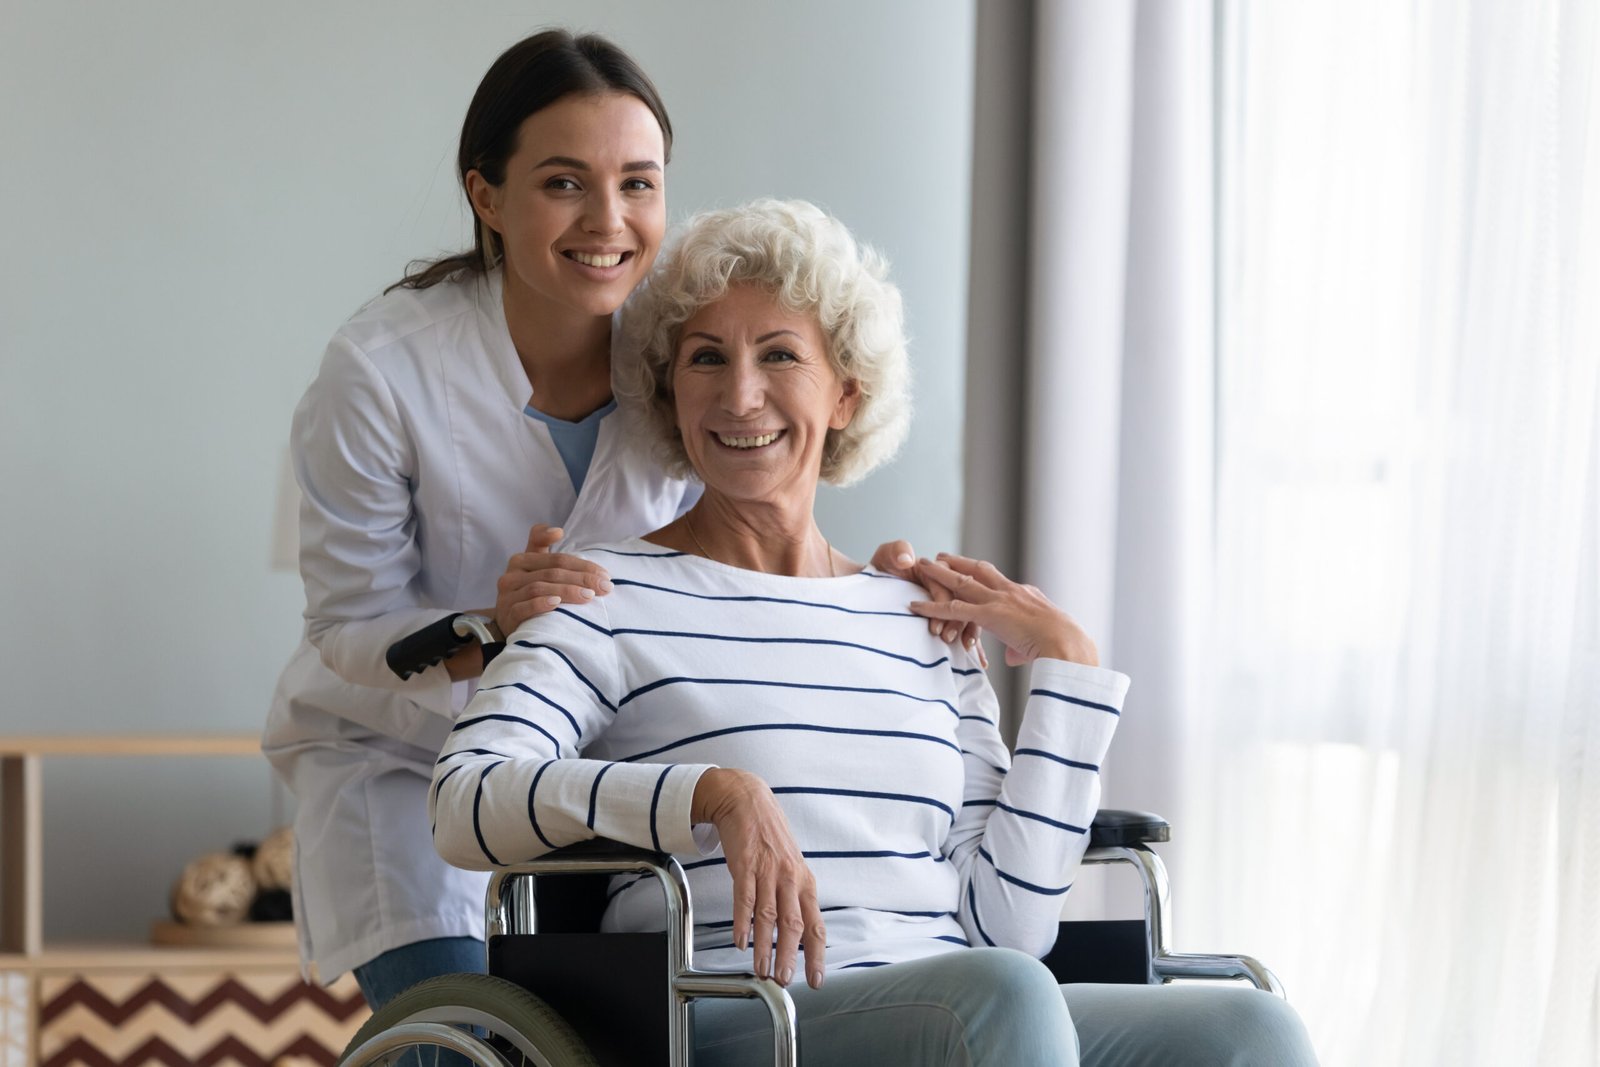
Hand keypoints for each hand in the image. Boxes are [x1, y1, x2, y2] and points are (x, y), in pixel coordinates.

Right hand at [495, 524, 613, 636]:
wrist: (510, 624)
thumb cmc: (529, 594)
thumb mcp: (536, 569)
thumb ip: (543, 545)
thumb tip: (558, 531)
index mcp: (521, 561)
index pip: (557, 559)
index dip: (582, 565)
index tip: (604, 573)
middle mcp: (511, 576)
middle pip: (552, 573)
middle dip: (582, 579)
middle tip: (605, 587)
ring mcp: (507, 596)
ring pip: (539, 588)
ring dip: (567, 591)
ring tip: (590, 596)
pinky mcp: (506, 615)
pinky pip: (523, 607)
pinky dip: (541, 604)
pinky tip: (557, 603)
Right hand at [692, 768, 826, 988]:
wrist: (748, 801)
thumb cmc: (770, 837)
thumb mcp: (791, 866)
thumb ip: (794, 897)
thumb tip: (798, 933)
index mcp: (804, 882)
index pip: (815, 924)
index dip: (817, 954)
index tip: (816, 979)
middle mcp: (790, 878)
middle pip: (793, 924)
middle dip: (790, 956)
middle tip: (784, 980)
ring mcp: (768, 871)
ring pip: (768, 915)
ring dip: (765, 946)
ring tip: (762, 970)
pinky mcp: (746, 864)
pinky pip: (745, 898)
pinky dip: (743, 921)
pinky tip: (740, 941)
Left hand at [871, 540, 985, 664]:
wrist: (869, 590)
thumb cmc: (883, 568)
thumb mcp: (888, 555)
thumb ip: (898, 552)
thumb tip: (907, 560)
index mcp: (937, 572)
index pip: (945, 587)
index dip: (942, 605)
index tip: (935, 626)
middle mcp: (947, 587)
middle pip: (959, 604)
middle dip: (958, 623)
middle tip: (948, 640)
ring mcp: (950, 603)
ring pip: (966, 618)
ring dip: (967, 632)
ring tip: (964, 649)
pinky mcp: (948, 618)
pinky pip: (964, 630)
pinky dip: (972, 645)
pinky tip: (980, 662)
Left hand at [909, 553, 1097, 666]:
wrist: (1068, 644)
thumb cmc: (1061, 647)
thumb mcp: (1039, 641)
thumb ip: (1019, 647)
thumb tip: (1013, 657)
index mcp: (1025, 594)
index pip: (997, 579)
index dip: (980, 572)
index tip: (969, 567)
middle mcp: (1010, 591)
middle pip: (978, 570)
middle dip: (958, 563)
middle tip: (940, 556)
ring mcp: (999, 600)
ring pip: (962, 582)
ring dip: (940, 574)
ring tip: (922, 566)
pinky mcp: (989, 615)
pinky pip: (954, 609)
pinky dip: (932, 608)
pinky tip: (915, 605)